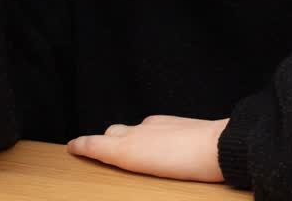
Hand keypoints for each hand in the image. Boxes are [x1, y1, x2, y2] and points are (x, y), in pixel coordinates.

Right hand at [67, 115, 228, 182]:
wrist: (219, 146)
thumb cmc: (189, 165)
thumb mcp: (149, 170)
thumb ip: (130, 158)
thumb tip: (119, 149)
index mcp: (128, 147)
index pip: (97, 143)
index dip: (82, 145)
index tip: (72, 145)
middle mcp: (138, 131)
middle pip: (112, 132)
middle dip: (105, 141)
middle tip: (101, 152)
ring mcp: (156, 125)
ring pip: (133, 130)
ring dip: (129, 139)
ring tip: (135, 155)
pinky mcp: (172, 122)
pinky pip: (153, 128)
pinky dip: (149, 137)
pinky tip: (160, 148)